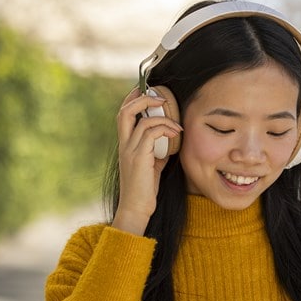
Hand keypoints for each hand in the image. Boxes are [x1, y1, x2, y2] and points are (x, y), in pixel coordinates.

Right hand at [111, 88, 181, 234]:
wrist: (136, 209)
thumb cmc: (145, 189)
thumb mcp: (153, 164)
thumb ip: (157, 149)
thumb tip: (170, 137)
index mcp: (125, 144)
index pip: (123, 114)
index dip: (134, 99)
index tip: (149, 91)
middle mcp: (124, 144)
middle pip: (125, 110)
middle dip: (142, 98)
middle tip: (161, 98)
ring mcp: (129, 150)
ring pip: (142, 120)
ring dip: (163, 117)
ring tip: (176, 124)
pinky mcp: (139, 157)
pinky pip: (151, 133)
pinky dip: (165, 129)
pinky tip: (176, 134)